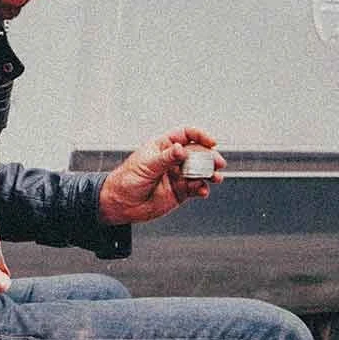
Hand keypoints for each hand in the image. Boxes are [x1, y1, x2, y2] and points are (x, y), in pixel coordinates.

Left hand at [98, 127, 221, 225]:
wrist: (121, 204)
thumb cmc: (127, 180)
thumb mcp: (146, 166)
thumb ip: (166, 158)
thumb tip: (180, 148)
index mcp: (163, 146)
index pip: (185, 135)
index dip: (200, 136)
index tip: (211, 142)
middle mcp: (173, 160)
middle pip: (197, 153)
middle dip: (209, 157)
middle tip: (218, 163)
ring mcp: (178, 175)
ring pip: (200, 171)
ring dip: (210, 173)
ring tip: (216, 177)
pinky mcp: (180, 191)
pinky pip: (196, 188)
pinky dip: (202, 189)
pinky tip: (202, 191)